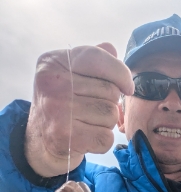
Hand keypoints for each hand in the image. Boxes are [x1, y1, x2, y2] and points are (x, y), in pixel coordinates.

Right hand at [25, 44, 133, 177]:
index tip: (128, 87)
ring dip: (107, 122)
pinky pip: (106, 138)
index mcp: (53, 62)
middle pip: (110, 90)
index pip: (97, 58)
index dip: (120, 72)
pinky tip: (87, 138)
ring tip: (87, 123)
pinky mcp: (66, 136)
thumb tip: (112, 49)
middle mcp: (53, 84)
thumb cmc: (61, 105)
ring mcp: (58, 111)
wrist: (40, 142)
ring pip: (111, 114)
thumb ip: (91, 61)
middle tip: (91, 109)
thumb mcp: (69, 75)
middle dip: (110, 103)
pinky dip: (103, 141)